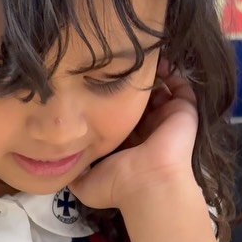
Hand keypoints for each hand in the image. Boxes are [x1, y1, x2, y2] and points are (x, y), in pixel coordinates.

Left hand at [70, 61, 198, 210]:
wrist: (147, 182)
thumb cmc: (117, 184)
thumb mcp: (84, 185)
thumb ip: (73, 172)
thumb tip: (58, 165)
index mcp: (127, 144)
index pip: (118, 117)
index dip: (107, 101)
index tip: (91, 82)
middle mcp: (147, 130)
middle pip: (138, 101)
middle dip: (128, 84)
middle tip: (114, 62)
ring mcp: (166, 120)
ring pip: (159, 90)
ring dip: (150, 74)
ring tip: (134, 57)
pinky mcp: (183, 111)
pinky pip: (180, 86)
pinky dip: (171, 72)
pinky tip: (154, 60)